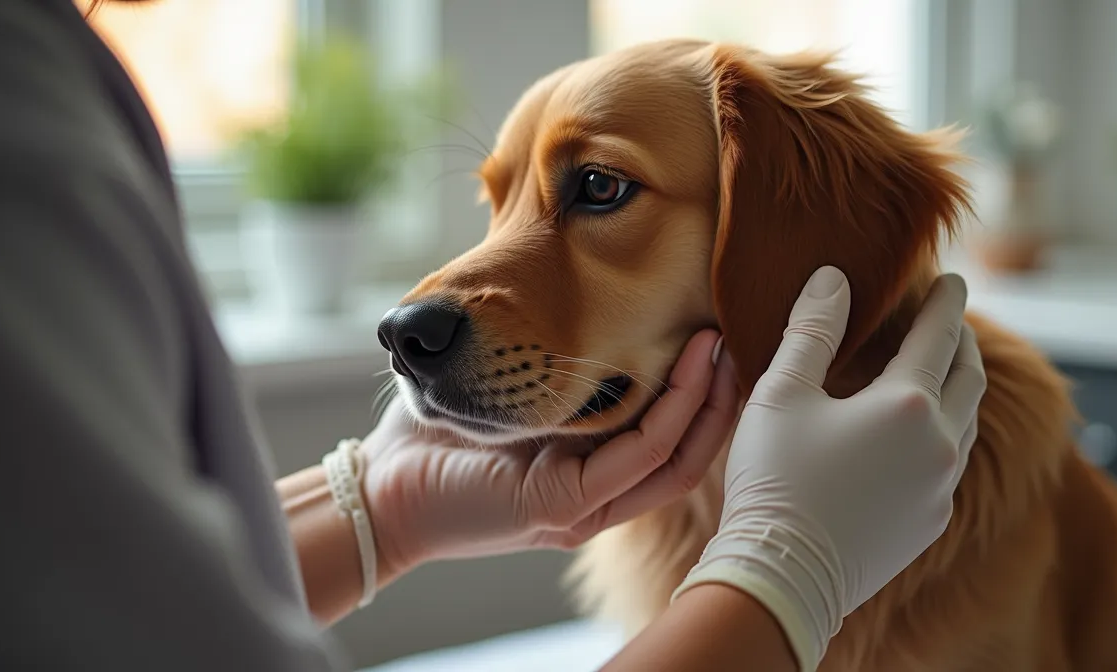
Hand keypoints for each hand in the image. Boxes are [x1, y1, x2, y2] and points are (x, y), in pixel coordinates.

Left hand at [360, 330, 740, 575]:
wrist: (380, 489)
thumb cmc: (437, 436)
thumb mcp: (508, 395)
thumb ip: (554, 372)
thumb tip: (585, 305)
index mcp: (590, 471)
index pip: (668, 438)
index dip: (701, 393)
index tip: (717, 335)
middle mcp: (597, 494)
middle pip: (686, 452)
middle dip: (718, 396)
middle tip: (736, 336)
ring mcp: (585, 507)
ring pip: (673, 458)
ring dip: (703, 402)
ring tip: (720, 347)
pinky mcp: (562, 507)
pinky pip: (636, 461)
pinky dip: (670, 416)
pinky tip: (686, 373)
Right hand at [672, 267, 985, 671]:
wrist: (782, 575)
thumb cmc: (775, 479)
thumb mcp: (782, 392)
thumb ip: (812, 329)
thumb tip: (834, 279)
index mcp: (908, 403)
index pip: (940, 334)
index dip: (946, 301)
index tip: (952, 278)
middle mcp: (941, 444)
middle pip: (969, 377)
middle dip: (961, 342)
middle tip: (950, 319)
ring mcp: (941, 488)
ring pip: (966, 422)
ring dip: (957, 388)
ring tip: (939, 370)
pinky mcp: (930, 522)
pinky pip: (950, 464)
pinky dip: (944, 433)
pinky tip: (918, 433)